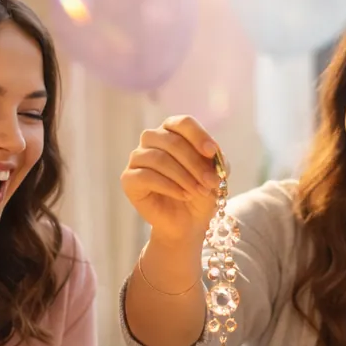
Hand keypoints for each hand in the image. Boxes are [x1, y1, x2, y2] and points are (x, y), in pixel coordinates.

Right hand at [120, 115, 222, 245]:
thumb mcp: (216, 175)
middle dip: (194, 163)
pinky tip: (184, 195)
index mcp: (172, 132)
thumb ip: (217, 160)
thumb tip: (213, 152)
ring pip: (158, 158)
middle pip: (171, 140)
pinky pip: (146, 176)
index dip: (198, 136)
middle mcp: (152, 140)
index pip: (182, 123)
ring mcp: (138, 158)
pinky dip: (169, 186)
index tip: (212, 152)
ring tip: (198, 191)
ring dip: (184, 176)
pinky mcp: (129, 179)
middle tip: (210, 182)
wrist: (188, 222)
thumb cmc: (200, 193)